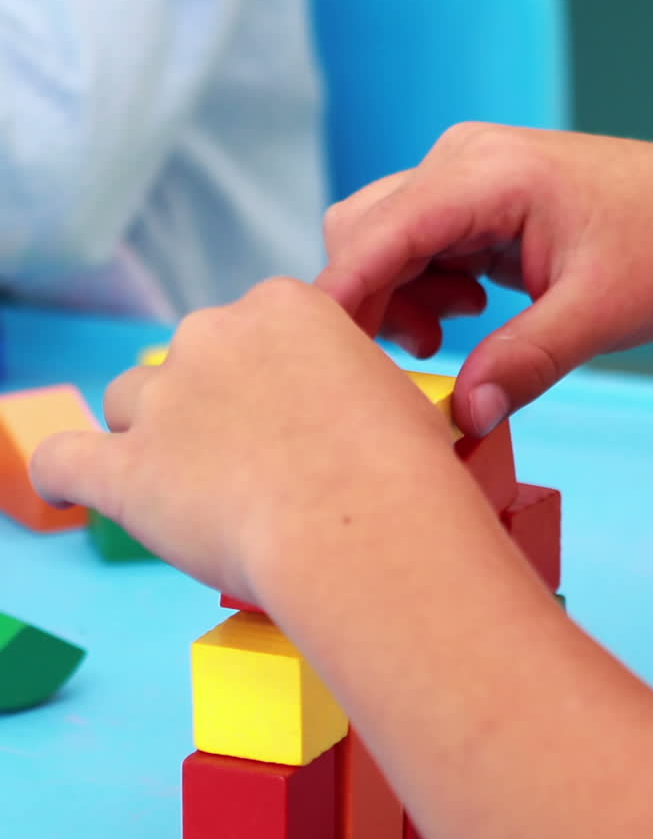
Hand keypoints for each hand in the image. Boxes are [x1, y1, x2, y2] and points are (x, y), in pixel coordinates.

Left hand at [30, 279, 452, 598]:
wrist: (368, 530)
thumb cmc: (405, 477)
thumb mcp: (396, 401)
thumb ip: (348, 390)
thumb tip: (342, 417)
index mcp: (282, 307)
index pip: (249, 334)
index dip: (260, 384)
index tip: (282, 427)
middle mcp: (212, 335)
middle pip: (186, 365)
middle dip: (208, 409)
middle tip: (252, 471)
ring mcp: (164, 401)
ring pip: (129, 405)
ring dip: (151, 439)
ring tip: (191, 494)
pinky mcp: (128, 471)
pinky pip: (63, 461)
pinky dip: (62, 475)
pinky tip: (68, 489)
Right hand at [316, 125, 652, 432]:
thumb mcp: (597, 313)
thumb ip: (525, 363)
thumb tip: (465, 417)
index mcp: (487, 174)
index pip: (379, 231)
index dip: (341, 296)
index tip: (318, 359)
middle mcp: (461, 164)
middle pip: (361, 233)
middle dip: (370, 305)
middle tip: (418, 359)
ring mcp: (463, 180)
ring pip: (380, 243)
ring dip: (396, 301)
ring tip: (449, 338)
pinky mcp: (470, 204)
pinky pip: (413, 249)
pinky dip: (421, 292)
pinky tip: (468, 314)